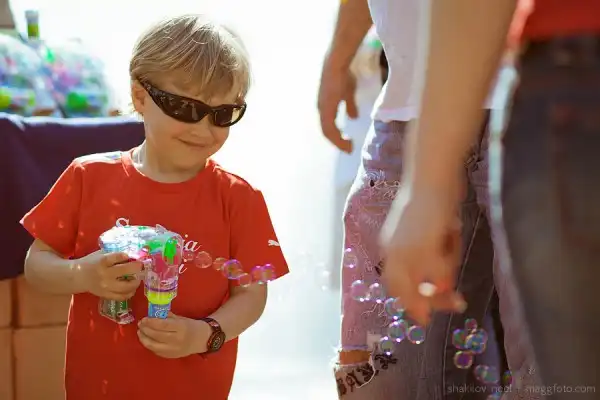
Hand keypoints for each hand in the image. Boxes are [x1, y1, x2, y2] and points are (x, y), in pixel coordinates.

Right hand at [75, 250, 142, 300]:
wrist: (78, 276)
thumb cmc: (92, 262)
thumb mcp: (101, 254)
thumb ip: (115, 255)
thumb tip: (133, 256)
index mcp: (102, 261)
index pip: (119, 256)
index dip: (128, 256)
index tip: (132, 257)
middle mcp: (104, 274)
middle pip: (125, 271)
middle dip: (137, 268)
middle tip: (141, 267)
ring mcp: (105, 287)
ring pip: (126, 287)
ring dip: (136, 283)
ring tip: (138, 279)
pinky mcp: (105, 295)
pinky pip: (121, 297)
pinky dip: (130, 293)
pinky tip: (132, 288)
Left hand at [137, 313, 209, 357]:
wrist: (201, 340)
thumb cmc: (191, 326)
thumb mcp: (181, 319)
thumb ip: (167, 317)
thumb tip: (153, 314)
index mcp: (181, 328)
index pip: (163, 325)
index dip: (152, 322)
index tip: (144, 318)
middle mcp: (177, 340)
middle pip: (156, 335)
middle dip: (146, 329)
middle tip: (140, 323)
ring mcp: (173, 350)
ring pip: (153, 345)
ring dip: (144, 338)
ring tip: (140, 331)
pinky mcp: (169, 356)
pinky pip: (155, 351)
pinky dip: (148, 344)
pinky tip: (145, 338)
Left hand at [317, 57, 356, 152]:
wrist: (337, 66)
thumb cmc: (343, 76)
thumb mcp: (348, 93)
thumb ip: (349, 106)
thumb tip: (353, 117)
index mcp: (326, 108)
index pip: (329, 127)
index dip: (338, 136)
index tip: (349, 143)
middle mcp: (322, 110)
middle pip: (327, 132)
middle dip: (338, 142)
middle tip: (349, 149)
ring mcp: (322, 110)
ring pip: (327, 132)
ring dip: (338, 141)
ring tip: (348, 148)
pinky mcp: (325, 109)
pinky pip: (329, 128)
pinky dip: (337, 136)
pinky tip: (345, 140)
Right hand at [380, 188, 465, 325]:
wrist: (434, 175)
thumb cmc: (428, 214)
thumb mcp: (429, 251)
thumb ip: (432, 275)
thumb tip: (436, 293)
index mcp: (394, 257)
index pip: (401, 290)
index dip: (413, 306)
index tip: (428, 320)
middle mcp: (399, 250)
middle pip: (417, 280)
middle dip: (437, 285)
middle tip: (459, 300)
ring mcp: (412, 237)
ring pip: (432, 264)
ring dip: (446, 258)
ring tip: (452, 236)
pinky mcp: (428, 226)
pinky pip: (440, 247)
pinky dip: (448, 244)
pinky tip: (452, 227)